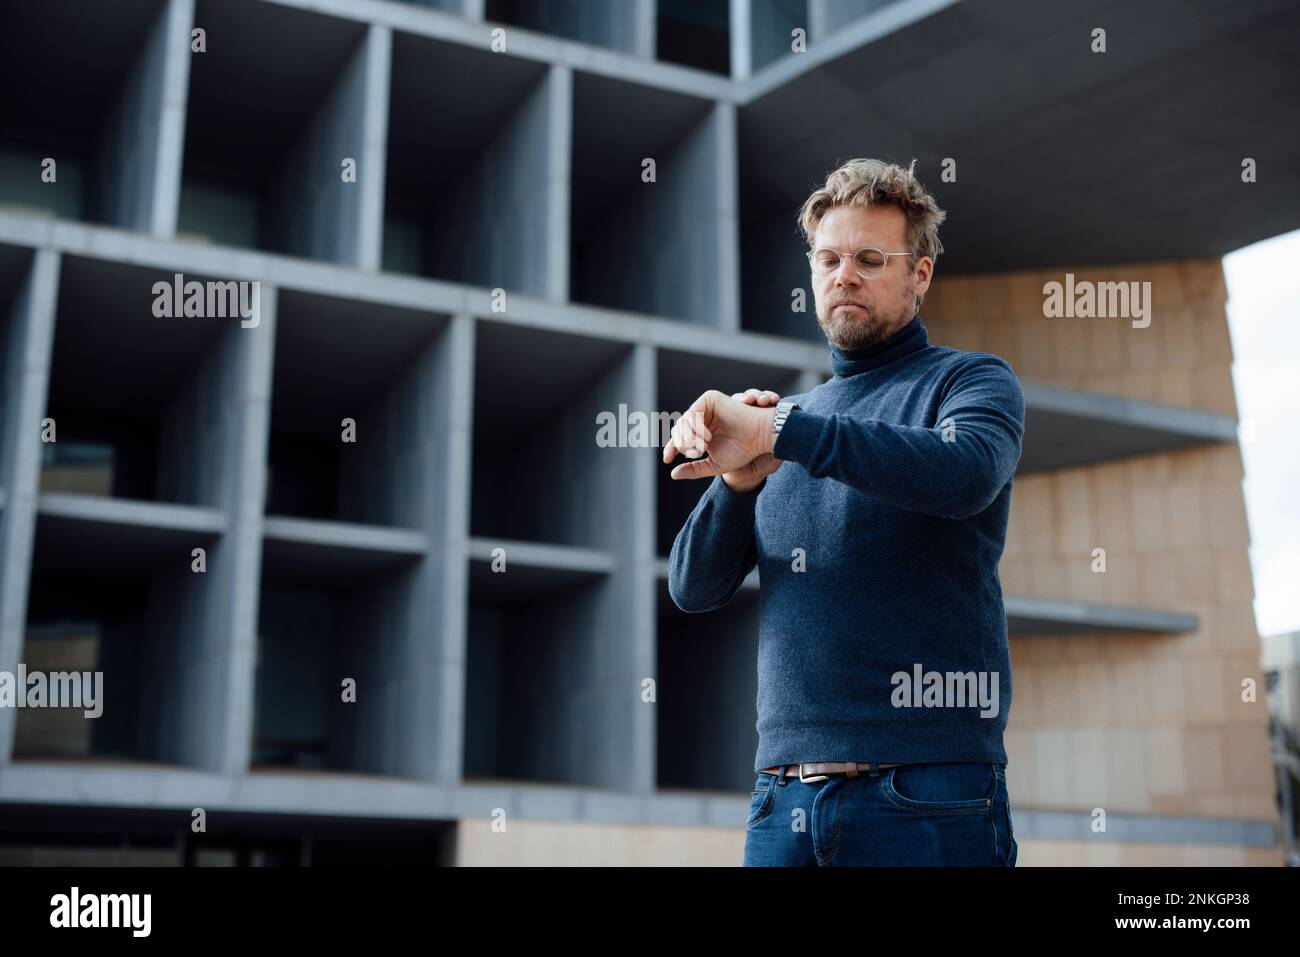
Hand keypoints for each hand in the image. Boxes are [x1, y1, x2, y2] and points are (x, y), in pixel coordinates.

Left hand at [663, 388, 782, 491]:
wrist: (759, 437)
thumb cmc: (742, 451)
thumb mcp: (714, 465)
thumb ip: (694, 469)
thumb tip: (673, 474)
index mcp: (702, 432)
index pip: (679, 439)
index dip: (672, 448)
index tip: (667, 460)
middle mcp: (702, 418)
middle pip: (678, 430)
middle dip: (682, 444)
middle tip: (696, 452)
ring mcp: (706, 408)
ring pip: (683, 422)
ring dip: (690, 437)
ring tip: (703, 446)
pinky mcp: (710, 399)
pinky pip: (693, 413)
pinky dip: (696, 427)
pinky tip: (707, 437)